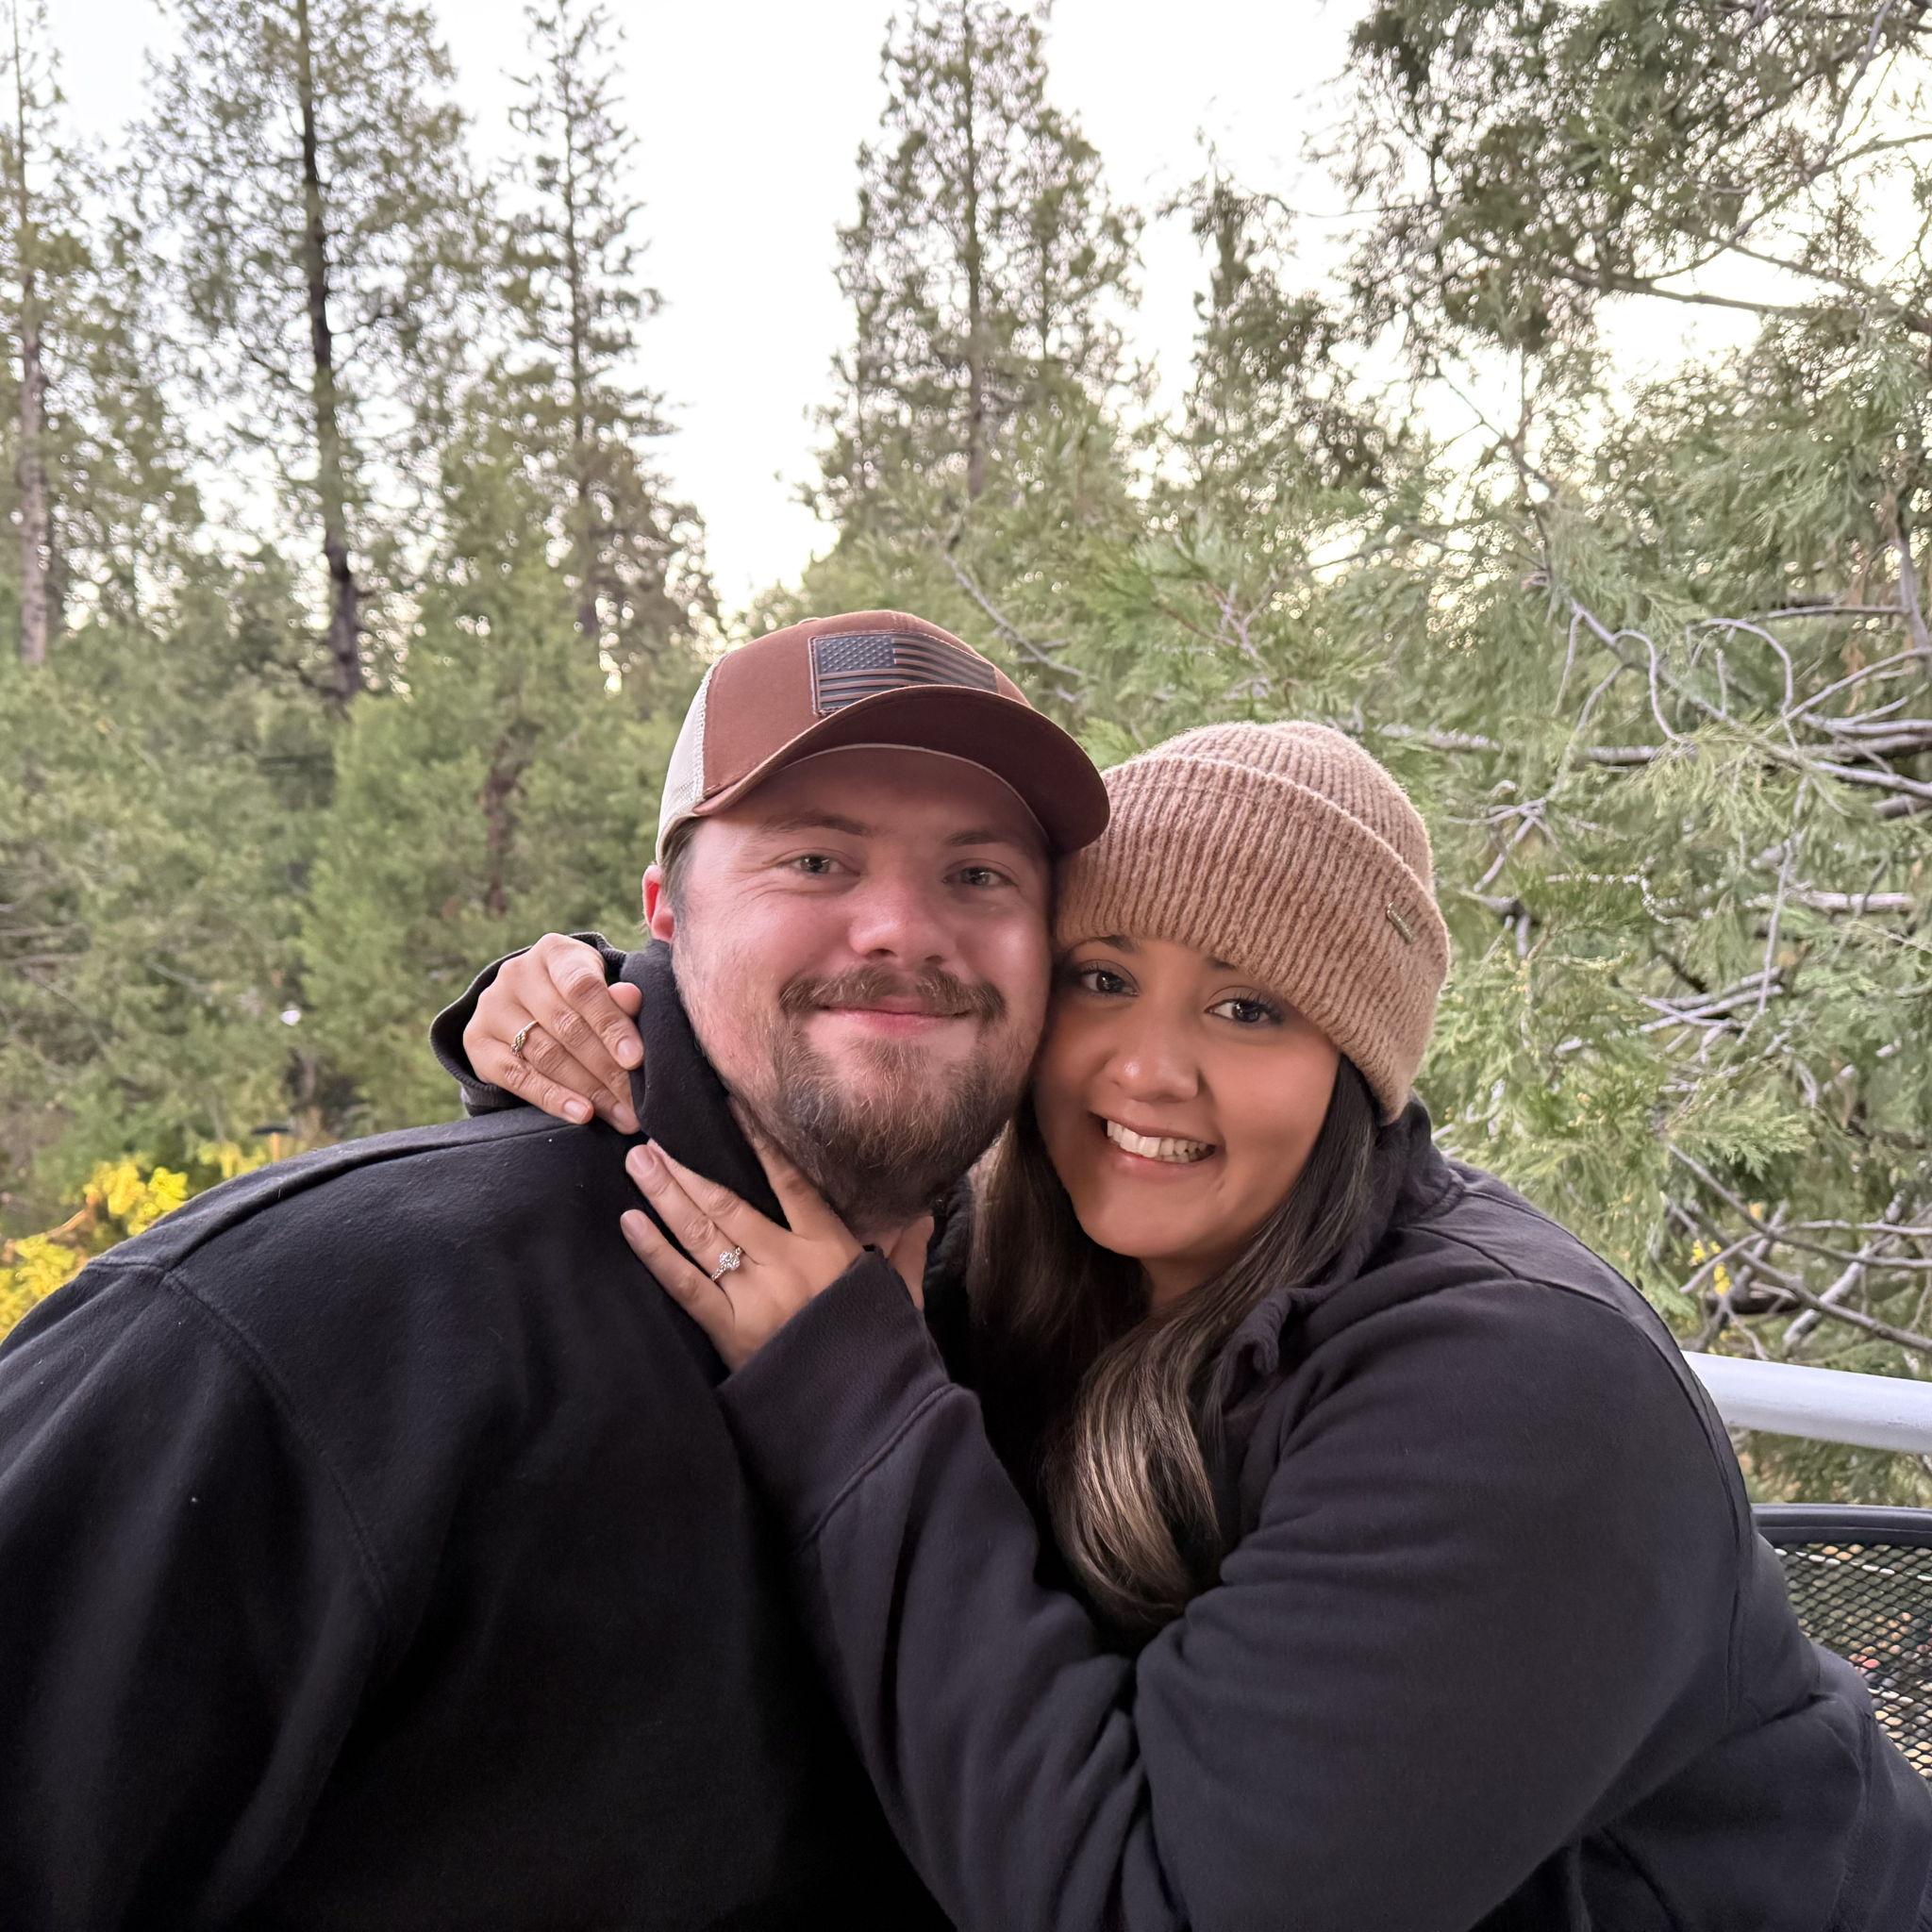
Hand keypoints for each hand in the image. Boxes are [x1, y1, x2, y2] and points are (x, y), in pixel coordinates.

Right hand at [463, 933, 642, 1132]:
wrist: (526, 1005)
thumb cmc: (579, 997)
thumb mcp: (601, 990)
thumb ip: (617, 998)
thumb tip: (632, 998)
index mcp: (554, 953)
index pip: (583, 988)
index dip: (611, 1024)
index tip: (636, 1059)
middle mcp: (516, 974)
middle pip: (566, 1027)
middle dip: (607, 1069)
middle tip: (637, 1103)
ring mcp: (492, 1007)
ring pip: (545, 1055)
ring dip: (588, 1090)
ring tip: (621, 1115)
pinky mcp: (476, 1042)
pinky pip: (517, 1077)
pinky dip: (553, 1098)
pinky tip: (582, 1114)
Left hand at [618, 1123, 932, 1371]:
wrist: (865, 1414)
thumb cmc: (882, 1350)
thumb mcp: (899, 1294)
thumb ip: (907, 1249)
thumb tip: (922, 1210)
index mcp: (830, 1246)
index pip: (788, 1180)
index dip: (756, 1140)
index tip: (727, 1105)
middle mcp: (787, 1262)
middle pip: (727, 1202)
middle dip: (687, 1166)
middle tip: (652, 1133)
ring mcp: (754, 1296)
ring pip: (700, 1234)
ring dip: (664, 1194)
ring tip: (638, 1161)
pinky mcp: (729, 1331)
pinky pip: (683, 1285)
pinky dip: (654, 1253)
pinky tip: (630, 1223)